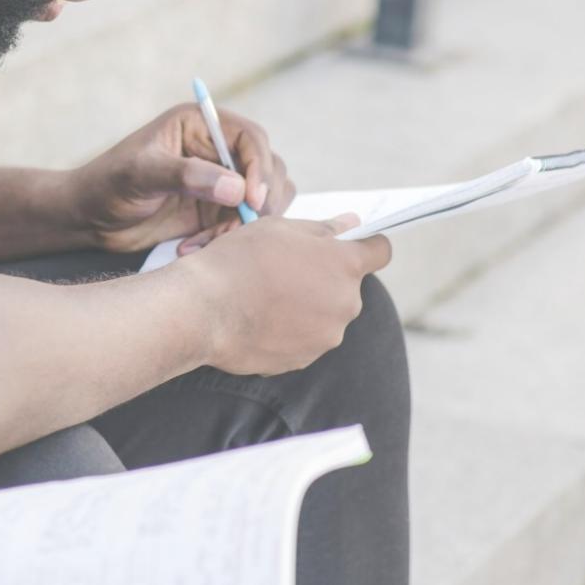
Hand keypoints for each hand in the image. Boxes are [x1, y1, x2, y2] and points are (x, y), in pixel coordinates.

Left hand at [70, 103, 295, 252]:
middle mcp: (217, 150)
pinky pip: (243, 225)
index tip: (252, 200)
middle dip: (260, 200)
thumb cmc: (106, 185)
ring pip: (263, 199)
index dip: (260, 167)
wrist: (89, 219)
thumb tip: (237, 189)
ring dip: (244, 223)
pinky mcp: (216, 210)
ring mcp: (220, 181)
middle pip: (269, 169)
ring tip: (206, 239)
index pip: (252, 138)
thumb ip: (186, 176)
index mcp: (201, 125)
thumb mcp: (140, 174)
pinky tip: (190, 247)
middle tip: (238, 227)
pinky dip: (227, 239)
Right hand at [178, 215, 392, 375]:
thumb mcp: (278, 229)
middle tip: (283, 273)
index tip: (351, 246)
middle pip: (347, 287)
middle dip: (324, 279)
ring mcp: (326, 336)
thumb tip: (351, 224)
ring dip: (306, 308)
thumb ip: (322, 229)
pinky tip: (258, 322)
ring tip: (264, 301)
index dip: (367, 246)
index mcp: (345, 265)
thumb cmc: (238, 261)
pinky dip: (288, 332)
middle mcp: (346, 303)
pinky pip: (303, 341)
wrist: (203, 310)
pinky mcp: (304, 360)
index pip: (380, 251)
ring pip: (325, 316)